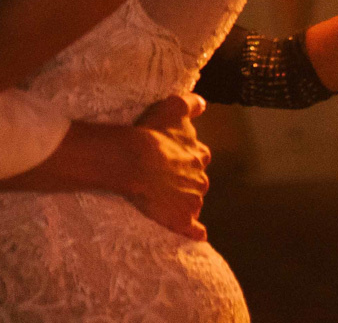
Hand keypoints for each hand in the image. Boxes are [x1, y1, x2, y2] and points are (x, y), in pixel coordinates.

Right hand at [126, 93, 210, 240]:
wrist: (134, 160)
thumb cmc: (151, 132)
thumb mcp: (172, 108)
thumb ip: (191, 103)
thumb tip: (203, 103)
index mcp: (199, 155)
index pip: (198, 157)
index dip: (185, 157)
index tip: (171, 156)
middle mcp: (201, 179)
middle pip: (196, 181)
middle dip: (184, 180)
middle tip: (163, 176)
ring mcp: (192, 201)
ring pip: (193, 202)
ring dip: (183, 200)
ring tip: (162, 197)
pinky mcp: (181, 220)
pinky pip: (193, 229)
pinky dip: (196, 232)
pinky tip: (198, 234)